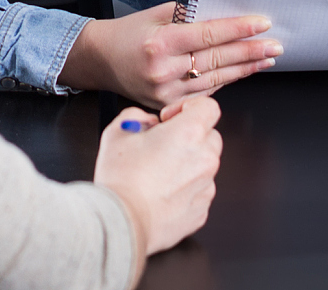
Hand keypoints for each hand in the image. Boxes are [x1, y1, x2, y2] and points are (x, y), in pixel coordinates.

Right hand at [60, 3, 280, 107]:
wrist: (101, 61)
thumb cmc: (128, 33)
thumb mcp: (156, 14)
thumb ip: (190, 15)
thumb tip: (225, 13)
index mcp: (160, 43)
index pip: (209, 35)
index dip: (238, 29)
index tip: (261, 23)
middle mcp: (164, 71)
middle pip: (217, 60)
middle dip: (250, 51)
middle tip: (274, 45)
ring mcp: (166, 93)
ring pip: (216, 80)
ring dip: (245, 68)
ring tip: (266, 58)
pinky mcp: (168, 105)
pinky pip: (204, 93)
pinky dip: (226, 80)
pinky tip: (242, 71)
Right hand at [93, 97, 222, 255]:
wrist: (123, 221)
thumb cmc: (121, 179)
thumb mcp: (118, 131)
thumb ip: (136, 116)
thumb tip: (146, 122)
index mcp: (189, 133)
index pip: (209, 107)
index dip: (189, 107)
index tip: (171, 118)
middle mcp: (204, 158)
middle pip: (209, 136)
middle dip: (189, 136)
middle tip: (163, 145)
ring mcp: (206, 187)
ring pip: (204, 166)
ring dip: (188, 164)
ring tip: (158, 174)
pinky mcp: (201, 210)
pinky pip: (199, 192)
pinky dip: (185, 190)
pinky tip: (161, 193)